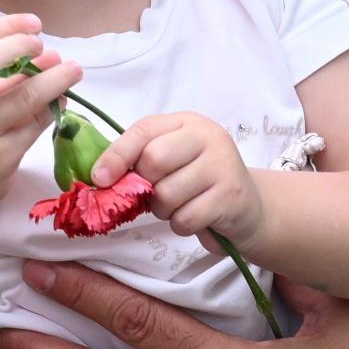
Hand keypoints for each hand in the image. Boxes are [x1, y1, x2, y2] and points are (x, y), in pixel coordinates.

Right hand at [0, 16, 80, 229]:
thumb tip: (43, 55)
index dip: (4, 27)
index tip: (33, 24)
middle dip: (21, 48)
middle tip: (45, 47)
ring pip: (24, 98)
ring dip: (55, 79)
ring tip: (73, 70)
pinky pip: (34, 127)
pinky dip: (53, 110)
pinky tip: (62, 101)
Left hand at [99, 112, 258, 249]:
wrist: (248, 207)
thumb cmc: (199, 183)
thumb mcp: (171, 161)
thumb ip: (140, 161)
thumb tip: (100, 177)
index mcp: (187, 123)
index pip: (144, 131)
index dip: (117, 155)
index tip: (100, 178)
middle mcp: (208, 136)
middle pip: (154, 160)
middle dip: (146, 186)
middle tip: (156, 194)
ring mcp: (223, 165)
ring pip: (167, 194)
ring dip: (164, 210)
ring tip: (180, 205)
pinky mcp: (231, 197)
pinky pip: (185, 218)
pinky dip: (181, 225)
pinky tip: (195, 217)